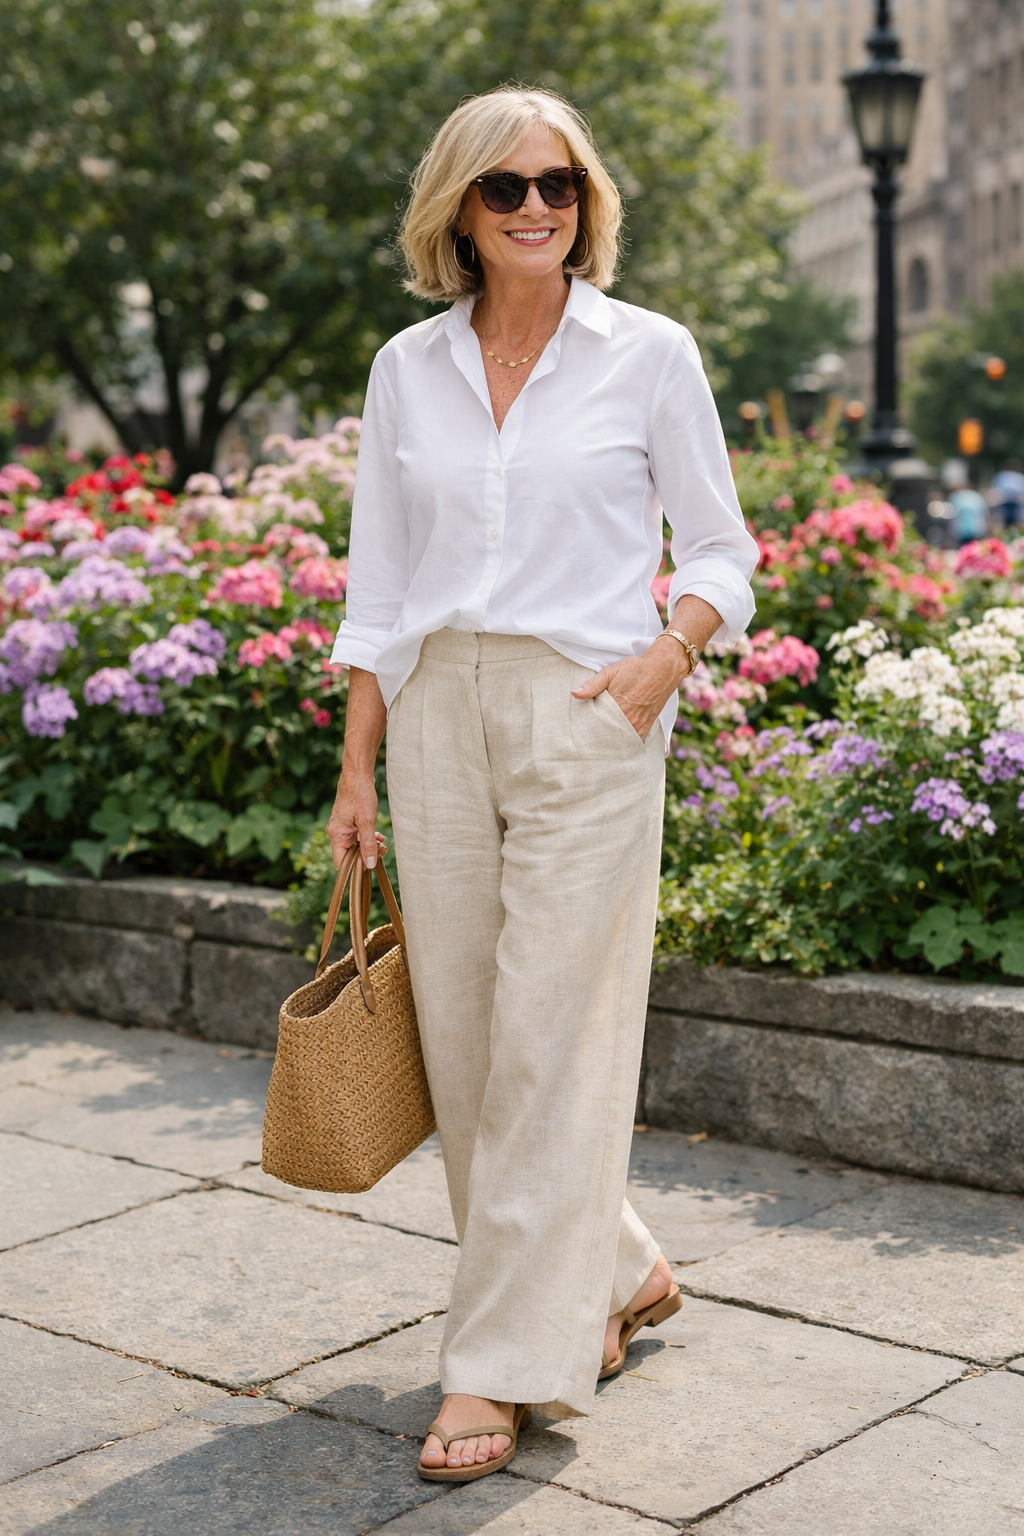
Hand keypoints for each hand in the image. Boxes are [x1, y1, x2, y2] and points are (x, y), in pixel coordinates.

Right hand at [327, 773, 385, 870]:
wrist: (357, 775)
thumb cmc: (360, 795)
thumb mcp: (367, 821)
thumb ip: (368, 844)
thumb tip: (370, 864)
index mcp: (337, 834)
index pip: (341, 862)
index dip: (356, 867)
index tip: (371, 864)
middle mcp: (337, 832)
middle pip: (349, 855)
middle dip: (366, 855)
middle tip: (382, 851)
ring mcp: (342, 827)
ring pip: (355, 845)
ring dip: (369, 846)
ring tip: (382, 842)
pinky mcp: (349, 822)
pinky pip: (357, 836)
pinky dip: (368, 838)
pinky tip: (378, 835)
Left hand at [572, 637, 688, 739]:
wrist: (663, 669)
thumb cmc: (636, 669)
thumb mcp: (611, 672)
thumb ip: (592, 685)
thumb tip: (574, 693)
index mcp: (618, 707)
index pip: (597, 726)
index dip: (587, 731)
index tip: (580, 735)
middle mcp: (629, 720)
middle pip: (608, 737)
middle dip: (598, 740)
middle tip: (587, 746)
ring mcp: (639, 725)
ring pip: (621, 741)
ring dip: (612, 743)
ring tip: (600, 747)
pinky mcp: (647, 726)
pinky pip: (634, 741)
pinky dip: (625, 743)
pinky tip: (617, 745)